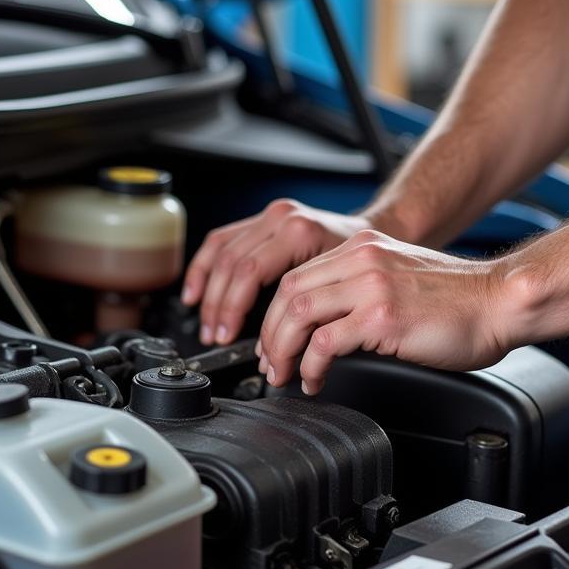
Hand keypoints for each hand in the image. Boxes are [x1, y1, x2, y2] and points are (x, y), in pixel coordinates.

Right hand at [182, 199, 372, 345]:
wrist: (373, 232)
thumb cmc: (360, 264)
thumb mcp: (338, 288)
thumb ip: (305, 316)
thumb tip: (274, 351)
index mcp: (299, 232)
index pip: (249, 273)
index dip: (233, 309)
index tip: (228, 337)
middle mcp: (281, 219)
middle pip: (232, 264)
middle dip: (219, 307)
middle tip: (217, 337)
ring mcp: (270, 216)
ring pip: (220, 252)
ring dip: (207, 292)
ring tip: (207, 323)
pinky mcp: (261, 219)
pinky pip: (220, 240)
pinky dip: (203, 268)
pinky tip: (196, 292)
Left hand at [258, 229, 513, 393]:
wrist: (502, 302)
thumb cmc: (460, 301)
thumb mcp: (398, 279)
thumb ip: (361, 290)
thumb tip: (325, 326)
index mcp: (363, 248)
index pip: (297, 276)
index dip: (275, 313)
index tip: (272, 341)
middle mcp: (362, 260)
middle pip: (289, 293)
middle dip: (270, 334)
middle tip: (270, 364)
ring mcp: (371, 286)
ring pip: (299, 314)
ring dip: (282, 350)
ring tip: (285, 374)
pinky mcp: (382, 316)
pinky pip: (326, 342)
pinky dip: (311, 365)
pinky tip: (315, 379)